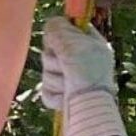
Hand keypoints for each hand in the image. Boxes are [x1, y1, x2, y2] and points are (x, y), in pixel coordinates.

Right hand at [39, 16, 127, 135]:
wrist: (90, 111)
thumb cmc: (88, 76)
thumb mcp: (74, 45)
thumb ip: (59, 30)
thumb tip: (52, 24)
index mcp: (90, 45)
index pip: (68, 28)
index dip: (60, 33)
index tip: (59, 39)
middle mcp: (81, 61)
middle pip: (51, 50)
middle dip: (55, 61)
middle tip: (68, 68)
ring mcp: (70, 80)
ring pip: (46, 71)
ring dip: (56, 79)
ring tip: (70, 86)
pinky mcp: (61, 97)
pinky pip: (45, 90)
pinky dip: (54, 96)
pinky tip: (66, 98)